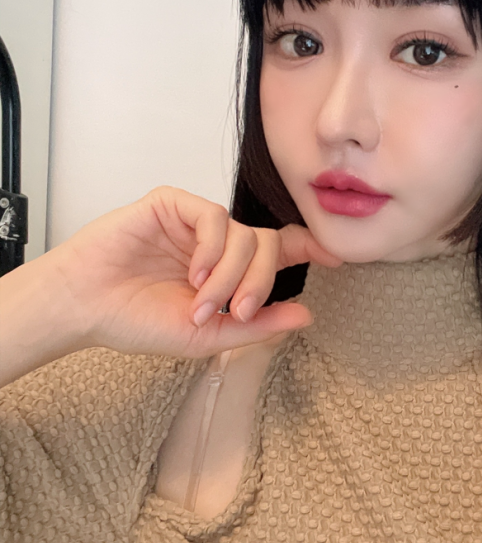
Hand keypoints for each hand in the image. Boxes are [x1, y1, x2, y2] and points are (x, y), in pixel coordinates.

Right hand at [50, 185, 341, 359]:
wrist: (85, 307)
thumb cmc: (137, 321)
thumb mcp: (207, 336)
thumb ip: (257, 325)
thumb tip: (307, 316)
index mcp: (227, 271)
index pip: (278, 251)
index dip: (309, 249)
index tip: (336, 257)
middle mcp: (216, 243)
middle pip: (268, 245)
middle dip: (260, 282)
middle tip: (235, 311)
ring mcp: (194, 223)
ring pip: (245, 233)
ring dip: (231, 275)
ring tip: (201, 302)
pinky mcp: (171, 206)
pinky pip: (214, 217)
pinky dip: (213, 249)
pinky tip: (195, 274)